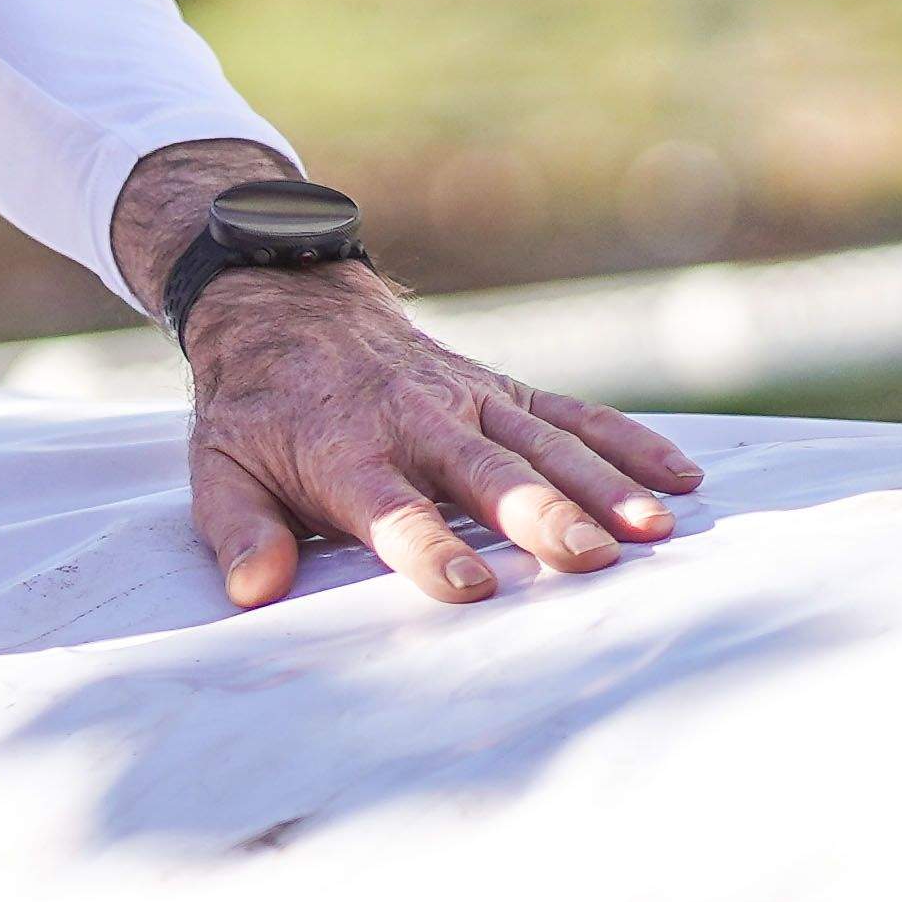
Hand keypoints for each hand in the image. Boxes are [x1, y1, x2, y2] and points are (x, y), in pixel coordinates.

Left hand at [115, 144, 702, 610]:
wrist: (289, 310)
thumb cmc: (259, 413)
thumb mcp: (219, 467)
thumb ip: (238, 530)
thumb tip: (255, 591)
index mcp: (348, 453)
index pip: (393, 510)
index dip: (430, 548)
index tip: (472, 588)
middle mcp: (418, 423)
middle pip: (487, 476)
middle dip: (541, 516)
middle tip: (591, 558)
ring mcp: (470, 402)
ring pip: (546, 446)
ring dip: (602, 486)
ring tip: (654, 529)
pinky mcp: (504, 391)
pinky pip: (575, 415)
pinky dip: (629, 442)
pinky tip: (681, 478)